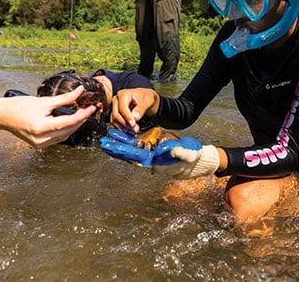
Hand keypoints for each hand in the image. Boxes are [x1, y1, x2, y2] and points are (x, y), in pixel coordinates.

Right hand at [0, 86, 95, 148]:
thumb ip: (64, 99)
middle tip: (88, 110)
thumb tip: (79, 92)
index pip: (69, 122)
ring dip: (73, 126)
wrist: (3, 115)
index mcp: (41, 127)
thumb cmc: (19, 106)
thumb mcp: (44, 101)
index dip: (83, 115)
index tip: (91, 109)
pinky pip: (57, 139)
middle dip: (80, 120)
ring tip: (80, 115)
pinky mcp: (39, 145)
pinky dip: (64, 131)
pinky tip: (68, 123)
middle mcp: (41, 138)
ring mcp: (39, 144)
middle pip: (68, 131)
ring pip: (64, 136)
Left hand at [100, 128, 215, 180]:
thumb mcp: (187, 153)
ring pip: (131, 150)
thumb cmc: (192, 157)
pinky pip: (136, 147)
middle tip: (102, 142)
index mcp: (155, 161)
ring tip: (106, 138)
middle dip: (115, 148)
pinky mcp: (152, 151)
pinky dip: (127, 142)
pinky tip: (120, 137)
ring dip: (119, 144)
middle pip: (129, 154)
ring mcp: (150, 155)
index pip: (135, 156)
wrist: (195, 161)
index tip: (111, 146)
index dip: (122, 151)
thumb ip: (176, 151)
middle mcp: (150, 159)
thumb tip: (163, 148)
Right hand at [110, 88, 159, 132]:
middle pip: (116, 114)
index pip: (122, 107)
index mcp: (123, 94)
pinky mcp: (116, 115)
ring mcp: (115, 108)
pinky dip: (122, 129)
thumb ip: (141, 108)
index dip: (127, 117)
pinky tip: (130, 131)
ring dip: (123, 128)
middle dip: (125, 124)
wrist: (146, 99)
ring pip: (115, 120)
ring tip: (134, 131)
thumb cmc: (146, 97)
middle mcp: (117, 100)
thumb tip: (135, 117)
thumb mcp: (147, 101)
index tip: (133, 124)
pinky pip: (116, 123)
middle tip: (135, 129)